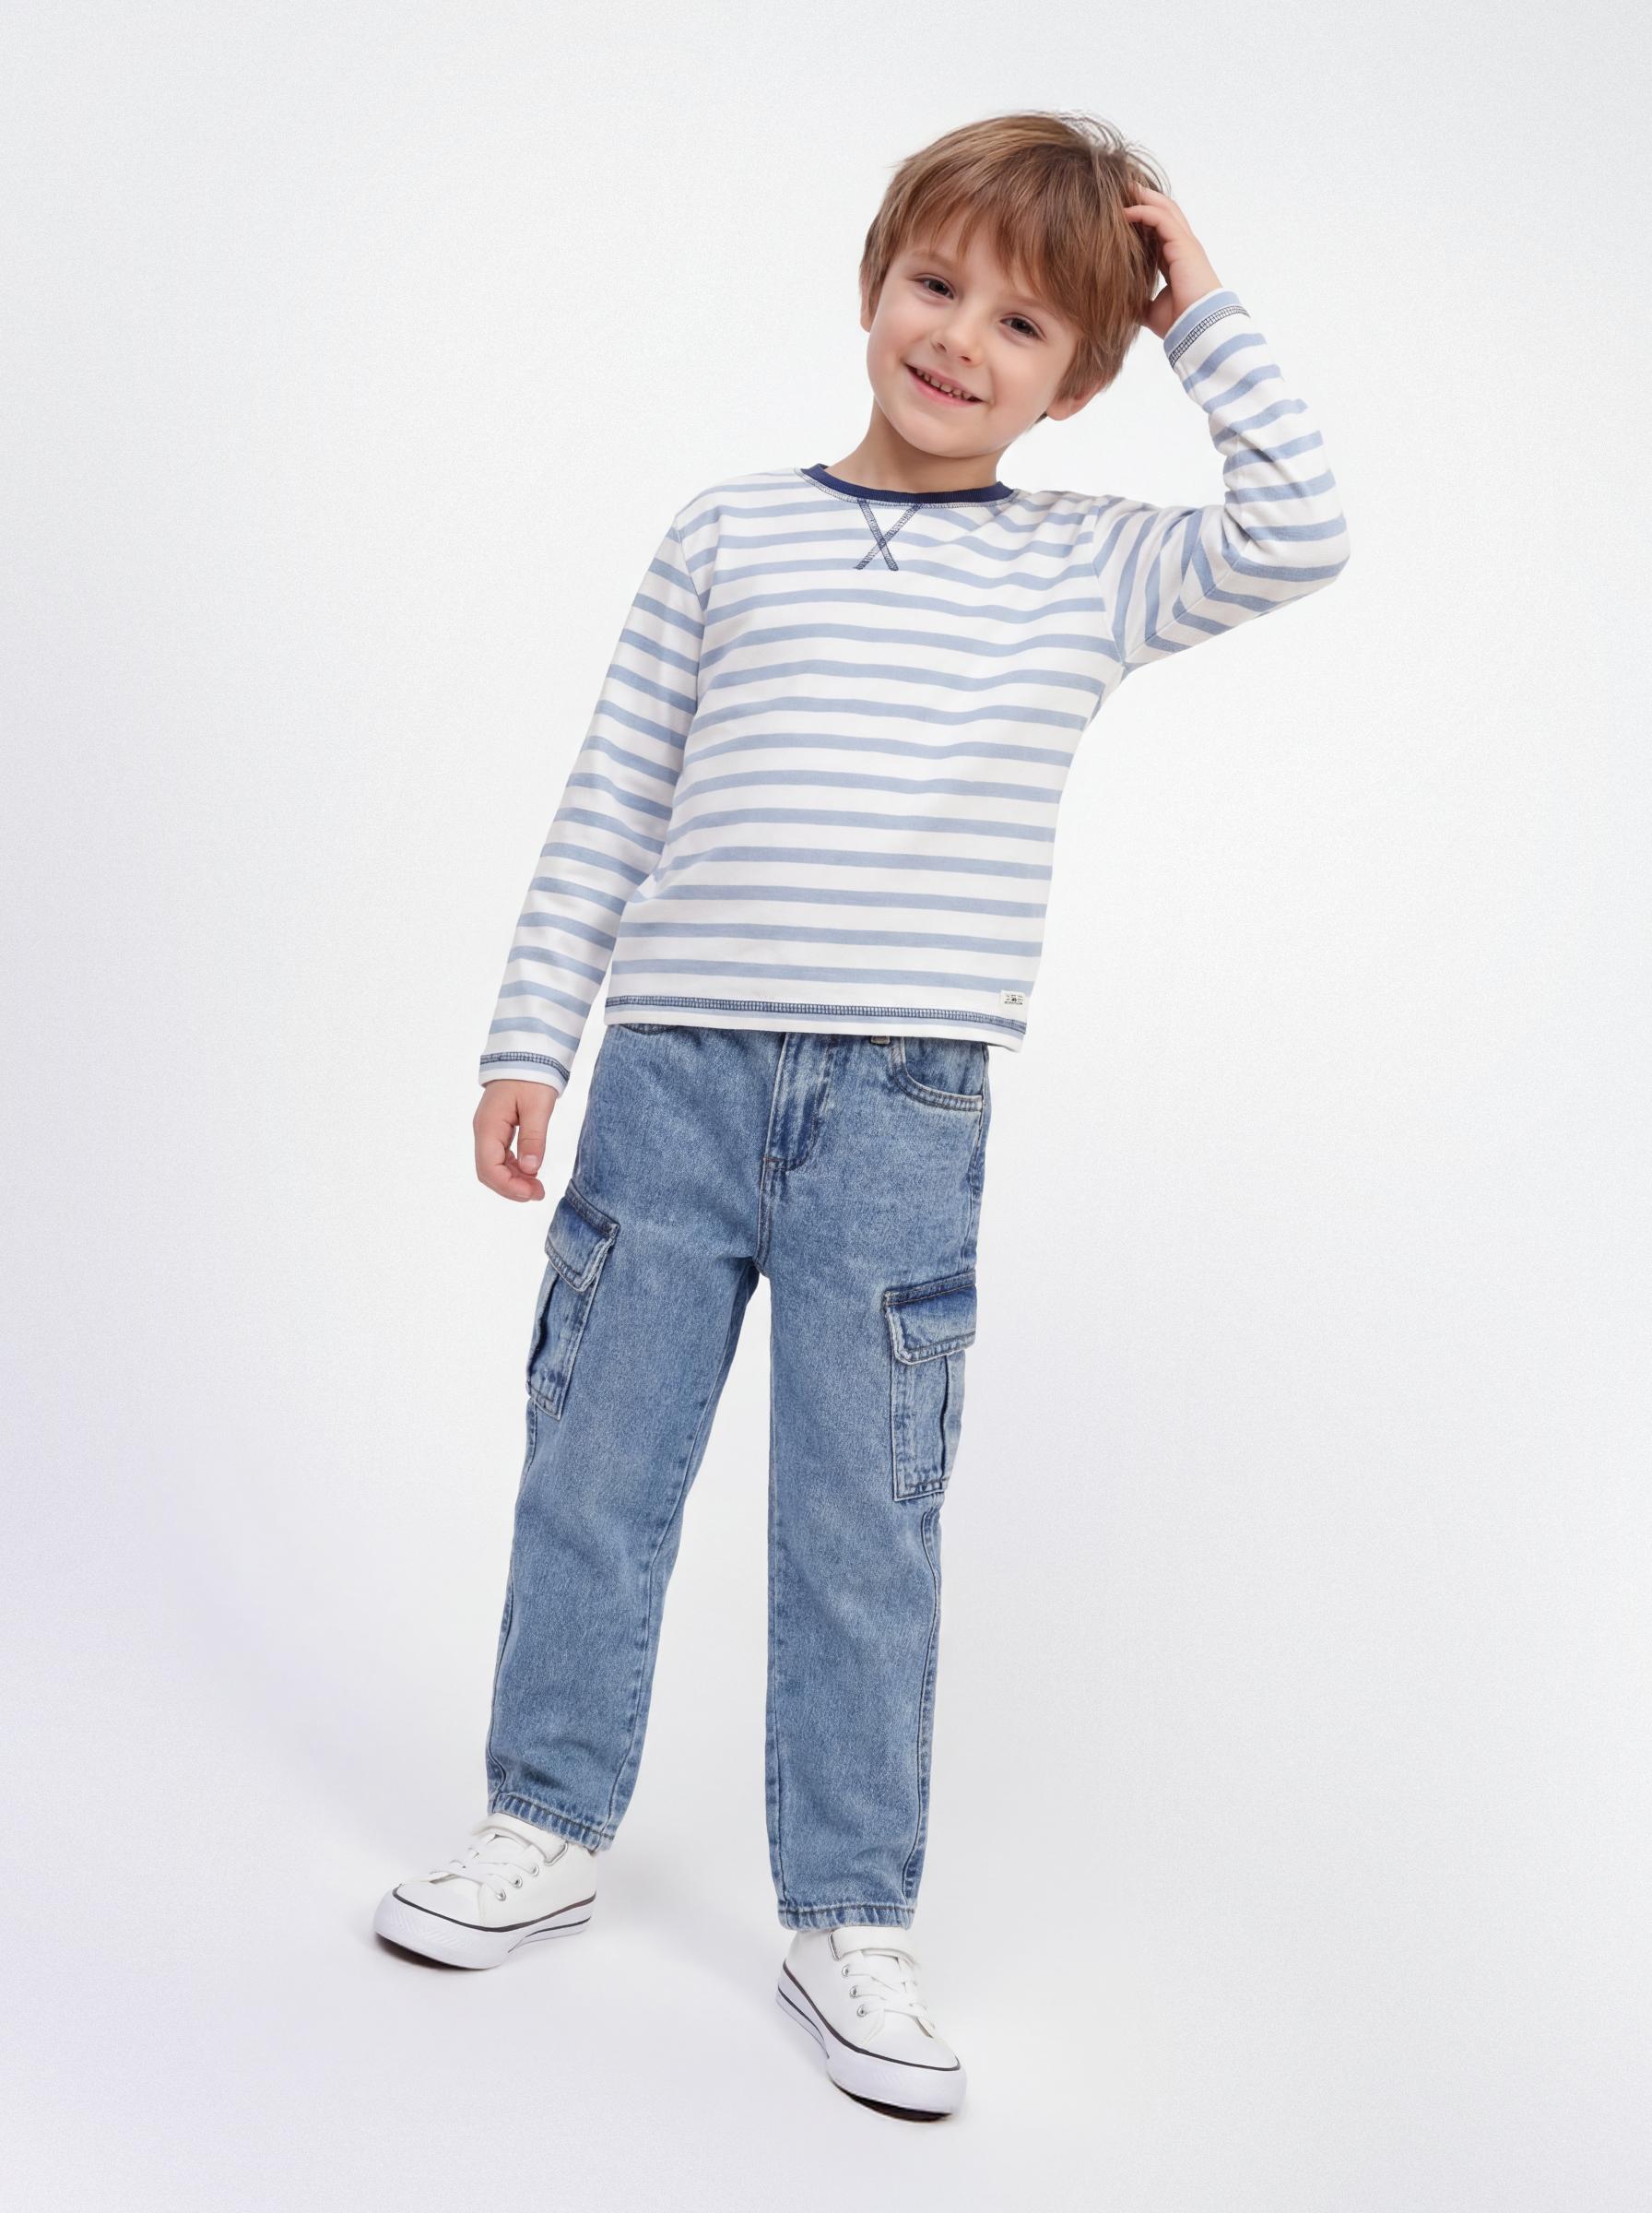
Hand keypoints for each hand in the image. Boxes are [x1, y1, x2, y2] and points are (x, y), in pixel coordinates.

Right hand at [475, 1078, 558, 1200]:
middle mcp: (483, 1131)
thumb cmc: (532, 1076)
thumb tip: (531, 1169)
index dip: (509, 1187)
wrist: (526, 1054)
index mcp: (488, 1126)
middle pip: (488, 1172)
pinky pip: (500, 1157)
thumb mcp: (537, 1107)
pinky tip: (531, 1174)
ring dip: (513, 1181)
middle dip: (511, 1188)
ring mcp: (488, 1131)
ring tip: (538, 1189)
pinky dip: (514, 1169)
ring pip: (493, 1167)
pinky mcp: (497, 1130)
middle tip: (539, 1194)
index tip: (532, 1193)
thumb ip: (533, 1138)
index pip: (489, 1168)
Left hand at [1121, 187, 1222, 338]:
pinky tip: (1124, 212)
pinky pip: (1161, 219)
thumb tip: (1119, 305)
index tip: (1119, 214)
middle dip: (1144, 199)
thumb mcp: (1150, 311)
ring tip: (1122, 189)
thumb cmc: (1178, 323)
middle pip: (1164, 212)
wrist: (1197, 329)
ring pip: (1165, 209)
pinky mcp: (1184, 244)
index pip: (1159, 231)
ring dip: (1143, 198)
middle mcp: (1183, 248)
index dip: (1142, 220)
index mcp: (1176, 260)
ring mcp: (1185, 244)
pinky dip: (1142, 211)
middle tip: (1121, 190)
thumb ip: (1137, 302)